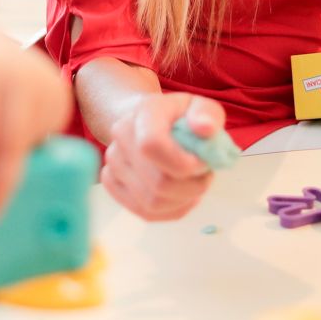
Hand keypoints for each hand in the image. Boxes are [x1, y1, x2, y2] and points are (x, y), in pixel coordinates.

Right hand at [101, 93, 222, 220]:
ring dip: (183, 199)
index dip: (183, 164)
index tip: (203, 164)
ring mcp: (113, 161)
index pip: (152, 145)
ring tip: (194, 183)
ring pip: (152, 202)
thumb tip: (205, 129)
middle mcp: (122, 135)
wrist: (149, 123)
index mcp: (145, 112)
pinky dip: (171, 210)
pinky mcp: (112, 183)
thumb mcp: (202, 107)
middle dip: (191, 186)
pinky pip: (145, 212)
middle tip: (205, 174)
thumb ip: (208, 115)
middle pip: (157, 182)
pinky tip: (181, 194)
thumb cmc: (181, 118)